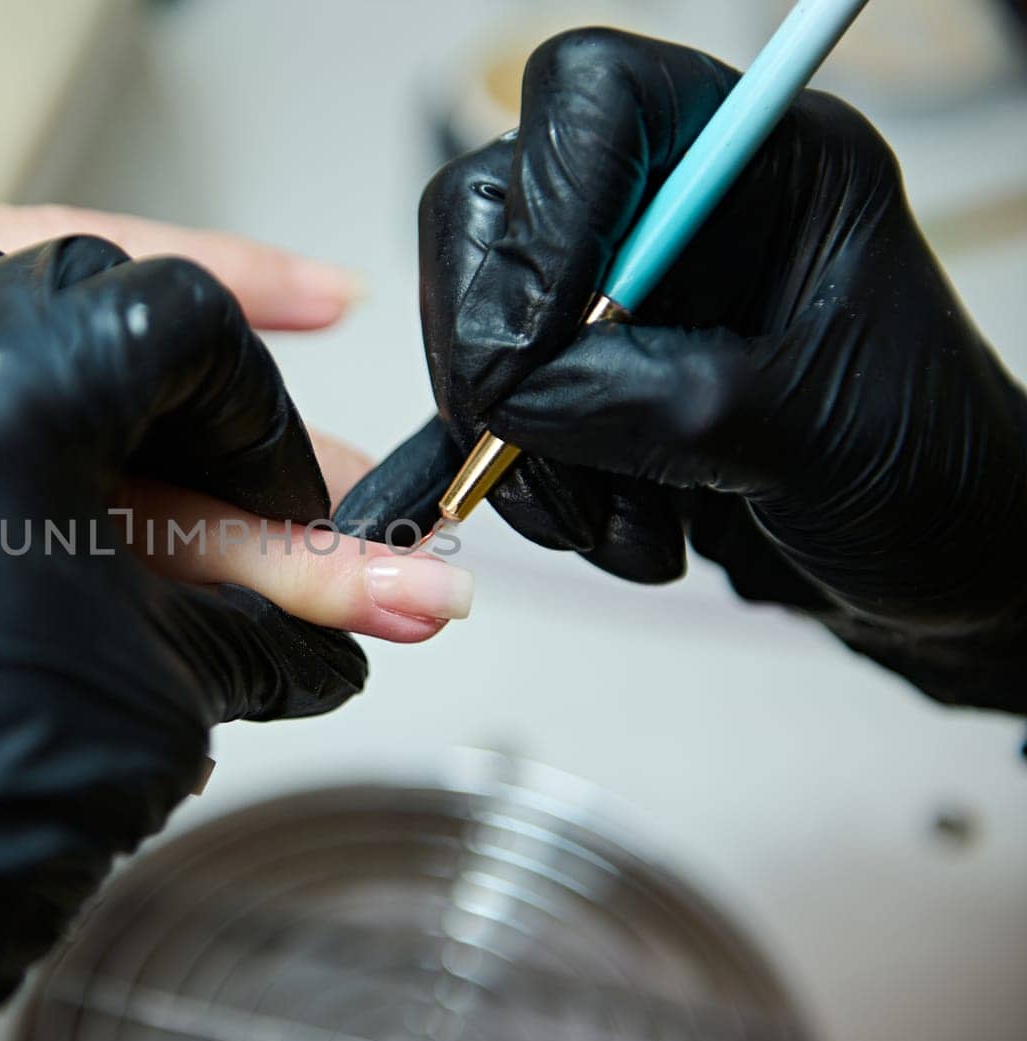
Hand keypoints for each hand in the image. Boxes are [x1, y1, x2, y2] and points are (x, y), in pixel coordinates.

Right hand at [339, 29, 1026, 710]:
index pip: (600, 98)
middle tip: (512, 437)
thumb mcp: (805, 436)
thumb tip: (508, 397)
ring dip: (525, 448)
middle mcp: (678, 209)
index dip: (545, 203)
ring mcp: (623, 294)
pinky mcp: (589, 377)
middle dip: (496, 344)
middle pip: (497, 206)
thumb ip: (645, 401)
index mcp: (765, 164)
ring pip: (480, 324)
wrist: (933, 568)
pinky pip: (498, 411)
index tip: (535, 339)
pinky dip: (541, 490)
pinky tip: (632, 532)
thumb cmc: (929, 478)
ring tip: (618, 525)